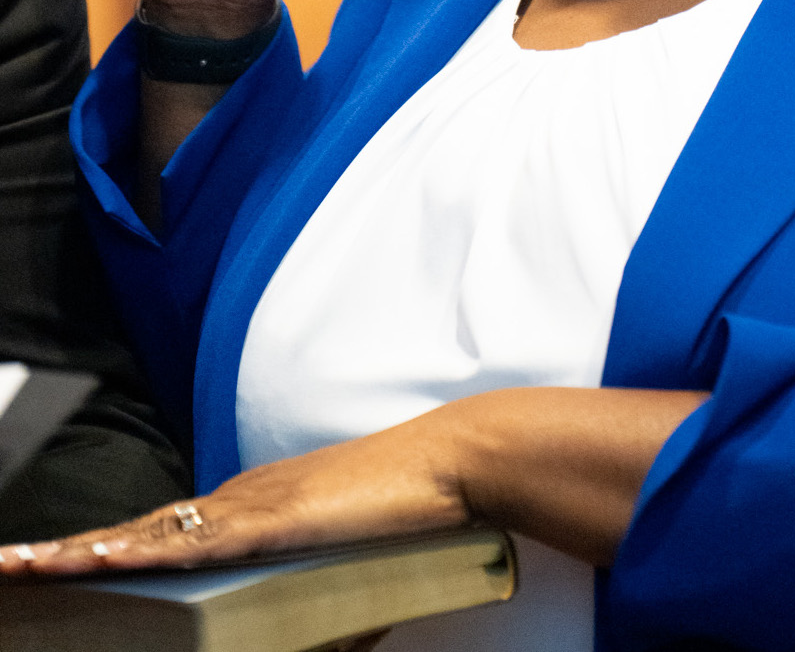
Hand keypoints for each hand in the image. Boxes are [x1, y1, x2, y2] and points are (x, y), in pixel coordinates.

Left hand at [0, 420, 468, 575]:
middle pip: (138, 531)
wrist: (450, 466)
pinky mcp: (272, 516)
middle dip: (67, 553)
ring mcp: (252, 504)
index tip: (51, 565)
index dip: (102, 550)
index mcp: (254, 511)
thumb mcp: (353, 587)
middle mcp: (241, 501)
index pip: (162, 534)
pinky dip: (139, 549)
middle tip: (9, 566)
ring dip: (80, 553)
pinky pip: (192, 537)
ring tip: (22, 567)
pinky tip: (98, 559)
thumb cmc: (409, 521)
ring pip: (148, 533)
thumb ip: (322, 627)